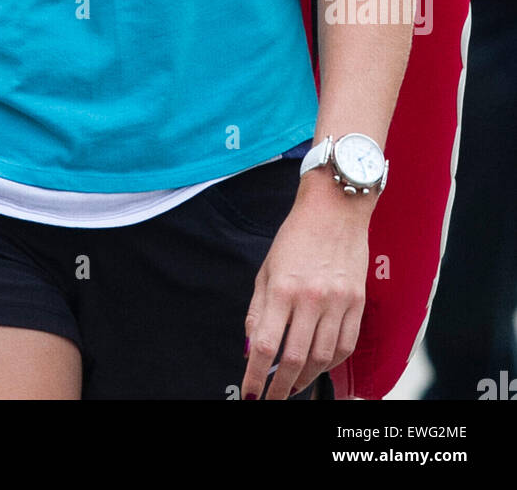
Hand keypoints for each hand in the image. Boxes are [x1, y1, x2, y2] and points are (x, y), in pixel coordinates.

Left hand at [241, 173, 369, 399]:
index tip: (250, 394)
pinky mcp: (358, 303)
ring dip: (305, 379)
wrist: (335, 209)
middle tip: (271, 400)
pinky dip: (330, 363)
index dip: (256, 376)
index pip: (266, 345)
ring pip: (322, 358)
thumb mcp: (267, 269)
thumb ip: (258, 311)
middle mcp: (311, 298)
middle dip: (280, 387)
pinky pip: (345, 346)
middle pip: (294, 359)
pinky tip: (317, 366)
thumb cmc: (296, 236)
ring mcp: (338, 302)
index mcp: (283, 288)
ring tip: (292, 386)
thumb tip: (251, 349)